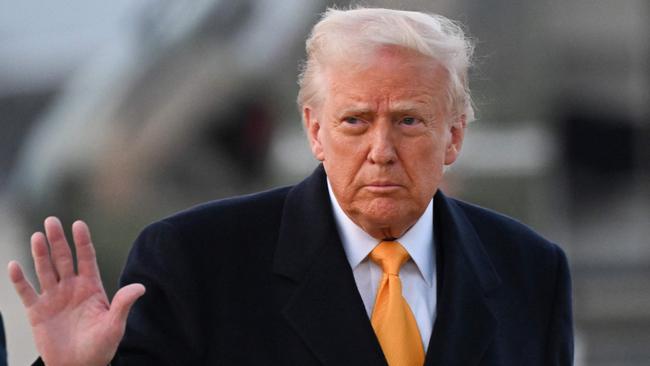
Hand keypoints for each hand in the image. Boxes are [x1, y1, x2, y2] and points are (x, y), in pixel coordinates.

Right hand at [7, 217, 144, 365]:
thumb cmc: (101, 346)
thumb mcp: (115, 325)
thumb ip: (123, 304)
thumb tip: (141, 287)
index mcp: (91, 287)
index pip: (86, 258)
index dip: (82, 241)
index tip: (79, 224)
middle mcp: (71, 288)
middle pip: (63, 259)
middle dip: (58, 240)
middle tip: (52, 220)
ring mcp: (53, 298)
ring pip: (45, 270)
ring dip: (40, 254)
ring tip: (37, 236)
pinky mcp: (37, 312)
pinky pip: (26, 293)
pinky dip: (19, 280)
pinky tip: (14, 265)